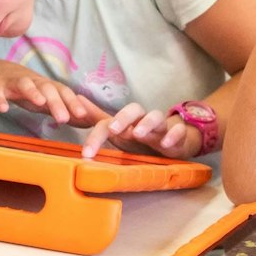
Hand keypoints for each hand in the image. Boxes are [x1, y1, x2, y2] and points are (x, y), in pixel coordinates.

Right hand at [0, 60, 107, 126]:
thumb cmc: (23, 89)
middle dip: (56, 102)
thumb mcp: (43, 98)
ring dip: (33, 93)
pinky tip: (2, 108)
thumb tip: (85, 120)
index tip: (84, 115)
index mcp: (46, 86)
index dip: (73, 103)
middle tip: (64, 118)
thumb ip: (60, 108)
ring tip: (40, 103)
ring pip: (25, 85)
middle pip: (47, 89)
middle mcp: (33, 82)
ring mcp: (13, 83)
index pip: (63, 92)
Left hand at [81, 102, 202, 158]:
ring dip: (147, 123)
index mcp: (127, 121)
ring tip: (138, 133)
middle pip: (134, 109)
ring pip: (156, 116)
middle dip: (123, 117)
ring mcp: (161, 126)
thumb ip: (98, 118)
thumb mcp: (118, 129)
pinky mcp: (178, 134)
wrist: (173, 141)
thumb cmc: (141, 135)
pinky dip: (173, 135)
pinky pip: (178, 131)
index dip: (96, 136)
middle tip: (114, 129)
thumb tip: (77, 101)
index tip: (86, 154)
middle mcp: (142, 120)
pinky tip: (166, 144)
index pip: (108, 122)